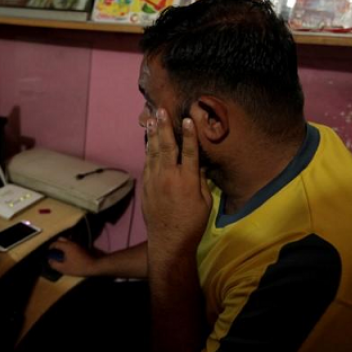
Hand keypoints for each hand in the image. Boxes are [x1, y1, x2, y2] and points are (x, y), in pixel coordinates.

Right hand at [47, 238, 98, 276]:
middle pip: (62, 239)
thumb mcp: (64, 268)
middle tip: (54, 250)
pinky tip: (69, 254)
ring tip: (61, 252)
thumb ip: (55, 264)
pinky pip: (72, 244)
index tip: (48, 251)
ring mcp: (78, 244)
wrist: (94, 266)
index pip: (55, 243)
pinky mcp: (82, 247)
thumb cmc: (78, 267)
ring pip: (68, 241)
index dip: (50, 247)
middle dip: (56, 243)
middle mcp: (71, 242)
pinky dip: (68, 247)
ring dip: (63, 245)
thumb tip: (49, 260)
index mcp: (66, 246)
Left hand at [142, 109, 212, 267]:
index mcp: (188, 181)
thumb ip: (202, 181)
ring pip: (153, 152)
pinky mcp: (146, 187)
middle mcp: (169, 177)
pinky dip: (148, 151)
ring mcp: (155, 181)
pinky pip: (147, 164)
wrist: (169, 241)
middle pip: (167, 146)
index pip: (190, 152)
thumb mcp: (205, 203)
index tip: (187, 118)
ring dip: (153, 134)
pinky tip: (149, 141)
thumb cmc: (192, 224)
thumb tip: (200, 164)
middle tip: (161, 110)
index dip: (190, 134)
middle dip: (165, 126)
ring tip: (152, 119)